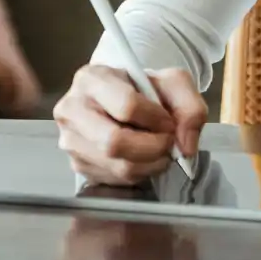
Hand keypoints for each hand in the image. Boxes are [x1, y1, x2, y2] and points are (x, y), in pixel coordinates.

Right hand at [54, 65, 205, 185]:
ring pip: (118, 166)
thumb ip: (190, 107)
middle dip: (153, 148)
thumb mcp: (173, 83)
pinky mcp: (78, 164)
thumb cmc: (142, 89)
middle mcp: (72, 110)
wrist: (121, 101)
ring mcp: (70, 140)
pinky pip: (115, 180)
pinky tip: (143, 158)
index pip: (126, 106)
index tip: (168, 122)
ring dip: (150, 164)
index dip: (156, 119)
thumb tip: (186, 146)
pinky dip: (139, 173)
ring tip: (159, 150)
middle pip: (114, 142)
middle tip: (168, 142)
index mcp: (91, 79)